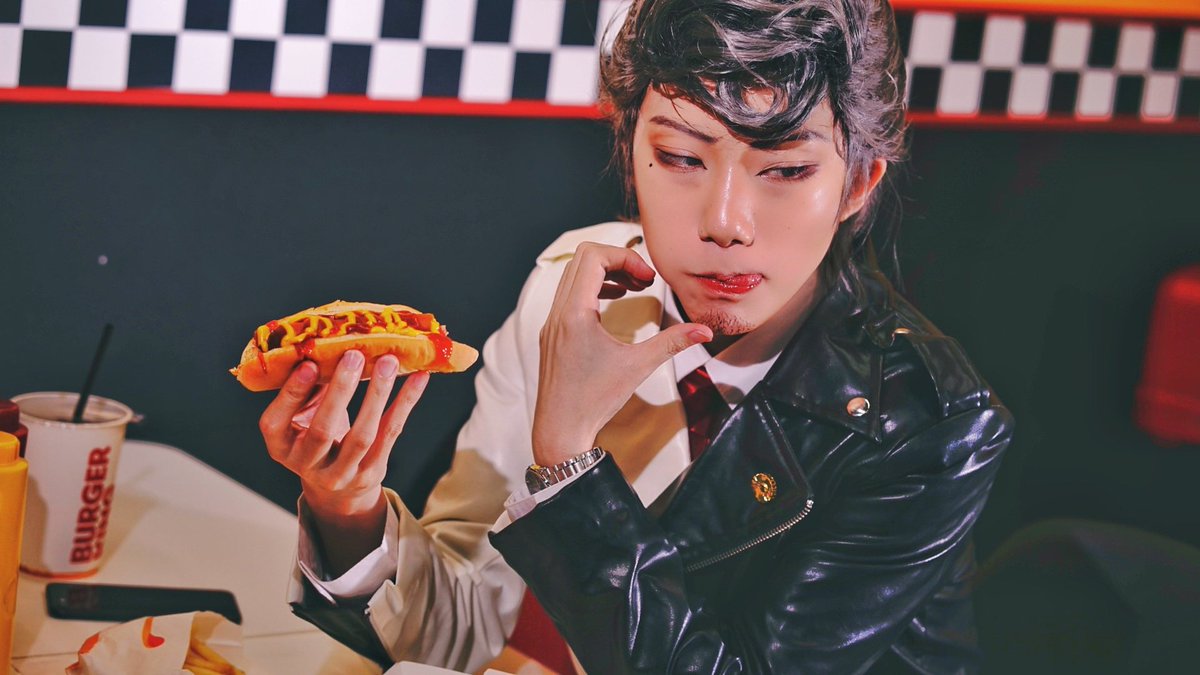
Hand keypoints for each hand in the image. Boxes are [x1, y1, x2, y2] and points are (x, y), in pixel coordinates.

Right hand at [258, 351, 429, 521]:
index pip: (275, 423)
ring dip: (376, 395)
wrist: (336, 489)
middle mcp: (306, 464)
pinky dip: (405, 403)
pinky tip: (418, 378)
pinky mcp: (371, 472)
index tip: (309, 364)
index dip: (291, 394)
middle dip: (339, 392)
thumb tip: (328, 347)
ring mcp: (341, 474)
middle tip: (354, 356)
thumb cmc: (317, 439)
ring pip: (362, 436)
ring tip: (389, 362)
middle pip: (322, 431)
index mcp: (280, 446)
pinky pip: (390, 434)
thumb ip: (310, 390)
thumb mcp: (303, 419)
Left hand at [533, 242, 711, 464]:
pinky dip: (593, 288)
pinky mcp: (552, 333)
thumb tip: (704, 331)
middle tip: (645, 279)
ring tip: (634, 287)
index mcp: (575, 313)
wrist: (560, 429)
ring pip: (573, 275)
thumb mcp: (638, 367)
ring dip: (605, 273)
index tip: (649, 279)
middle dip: (618, 260)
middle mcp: (558, 312)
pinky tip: (614, 301)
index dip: (626, 257)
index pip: (594, 256)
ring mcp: (552, 322)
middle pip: (582, 258)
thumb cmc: (593, 401)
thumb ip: (672, 343)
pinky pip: (569, 295)